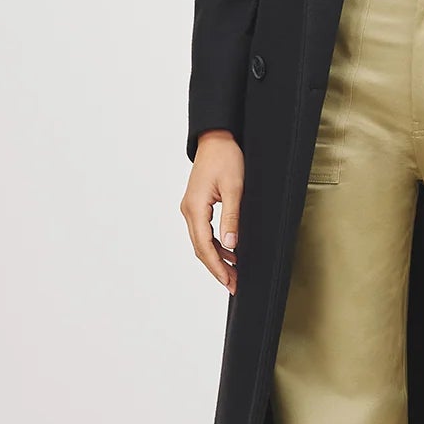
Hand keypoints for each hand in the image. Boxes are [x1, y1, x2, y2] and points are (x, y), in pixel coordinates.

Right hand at [181, 131, 243, 292]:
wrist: (217, 139)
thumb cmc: (226, 158)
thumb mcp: (235, 188)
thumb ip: (232, 217)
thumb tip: (231, 244)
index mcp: (195, 208)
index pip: (204, 246)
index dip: (217, 267)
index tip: (229, 282)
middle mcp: (188, 210)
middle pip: (200, 248)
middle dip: (217, 268)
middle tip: (234, 285)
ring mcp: (191, 208)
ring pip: (201, 242)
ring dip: (217, 258)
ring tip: (235, 273)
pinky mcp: (197, 206)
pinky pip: (204, 232)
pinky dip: (216, 245)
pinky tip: (230, 253)